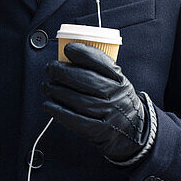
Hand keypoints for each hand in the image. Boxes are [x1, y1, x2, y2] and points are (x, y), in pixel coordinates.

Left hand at [42, 42, 147, 161]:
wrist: (133, 129)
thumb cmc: (117, 100)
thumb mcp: (117, 81)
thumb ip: (99, 69)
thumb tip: (71, 56)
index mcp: (120, 80)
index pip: (102, 63)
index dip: (83, 54)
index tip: (68, 49)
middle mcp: (116, 95)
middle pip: (87, 81)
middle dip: (64, 72)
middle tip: (50, 68)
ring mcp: (109, 114)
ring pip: (79, 100)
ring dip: (58, 91)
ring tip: (47, 86)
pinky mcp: (100, 131)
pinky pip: (77, 120)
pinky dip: (60, 112)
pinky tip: (49, 105)